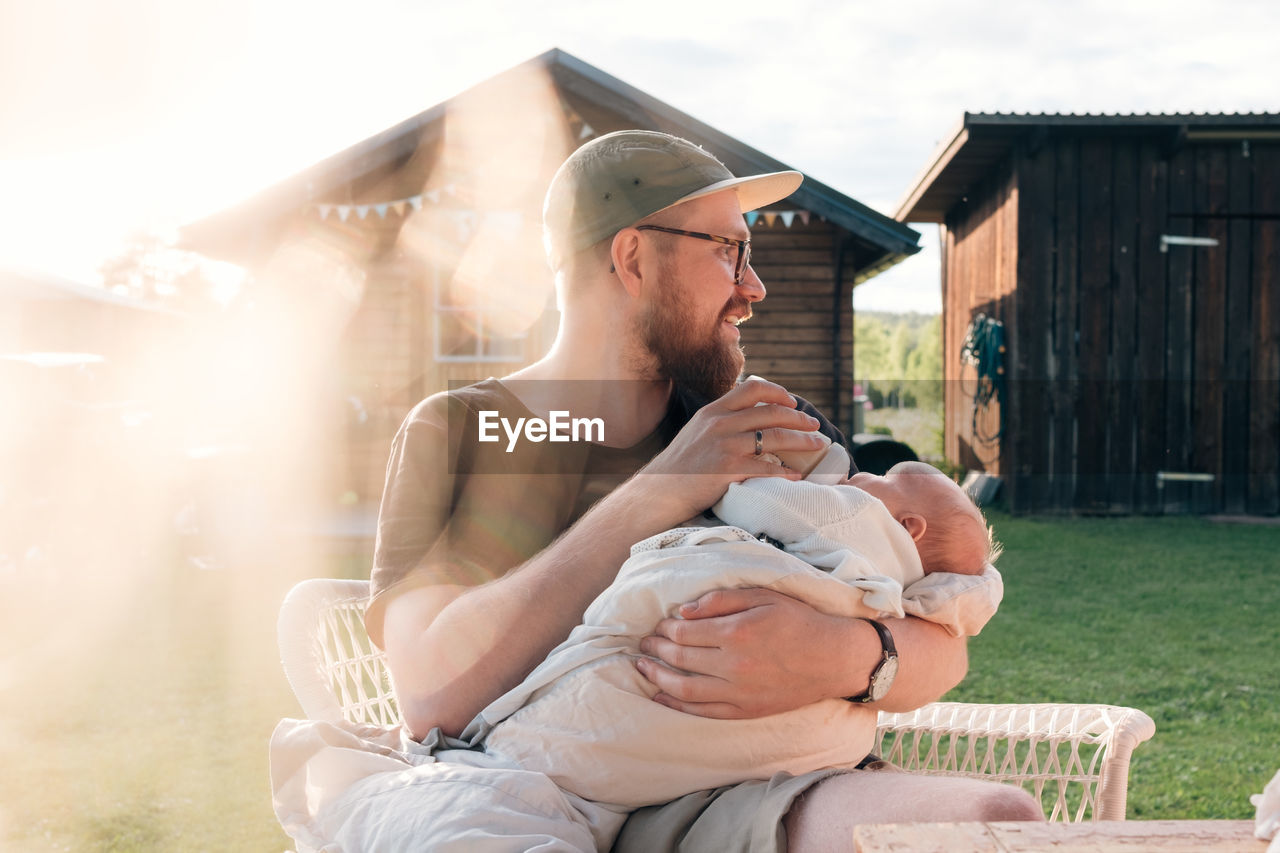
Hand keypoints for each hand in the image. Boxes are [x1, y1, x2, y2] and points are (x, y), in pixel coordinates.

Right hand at [631, 378, 830, 523]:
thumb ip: (720, 421)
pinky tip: (797, 474)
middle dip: (799, 418)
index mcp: (713, 411)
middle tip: (814, 425)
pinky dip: (786, 471)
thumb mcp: (696, 432)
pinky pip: (766, 468)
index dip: (778, 392)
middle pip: (771, 412)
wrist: (659, 491)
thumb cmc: (680, 466)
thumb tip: (749, 418)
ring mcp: (724, 445)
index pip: (752, 388)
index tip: (793, 402)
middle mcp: (719, 423)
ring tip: (817, 445)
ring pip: (774, 436)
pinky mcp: (727, 470)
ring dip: (802, 441)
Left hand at [634, 587, 865, 718]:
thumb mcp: (763, 597)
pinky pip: (703, 712)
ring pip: (685, 688)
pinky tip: (661, 697)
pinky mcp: (746, 711)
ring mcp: (739, 692)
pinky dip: (678, 705)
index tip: (658, 623)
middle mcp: (734, 665)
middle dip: (656, 649)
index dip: (666, 627)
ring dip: (658, 678)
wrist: (833, 659)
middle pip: (680, 658)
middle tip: (644, 642)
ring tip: (643, 667)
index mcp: (737, 633)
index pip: (685, 632)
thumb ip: (721, 600)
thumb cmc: (799, 621)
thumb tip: (684, 610)